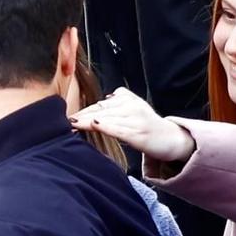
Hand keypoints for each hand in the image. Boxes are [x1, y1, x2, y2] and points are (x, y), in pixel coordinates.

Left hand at [70, 87, 195, 163]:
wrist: (172, 138)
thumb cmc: (149, 124)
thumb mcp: (135, 106)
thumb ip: (120, 99)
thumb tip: (106, 98)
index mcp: (126, 99)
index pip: (99, 105)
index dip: (82, 111)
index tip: (66, 115)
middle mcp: (130, 107)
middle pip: (99, 111)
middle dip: (80, 116)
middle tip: (62, 119)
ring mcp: (135, 120)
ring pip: (106, 119)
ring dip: (87, 121)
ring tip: (71, 123)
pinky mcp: (139, 134)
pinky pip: (119, 129)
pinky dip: (106, 126)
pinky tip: (94, 124)